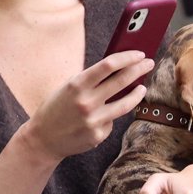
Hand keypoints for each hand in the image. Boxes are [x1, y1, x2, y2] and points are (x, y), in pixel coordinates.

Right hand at [22, 51, 154, 161]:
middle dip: (139, 70)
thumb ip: (90, 80)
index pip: (109, 65)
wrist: (43, 139)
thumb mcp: (68, 88)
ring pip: (126, 104)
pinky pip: (111, 121)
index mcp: (77, 85)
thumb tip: (119, 69)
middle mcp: (87, 102)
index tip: (139, 54)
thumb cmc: (56, 109)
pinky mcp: (98, 135)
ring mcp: (93, 120)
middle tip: (149, 63)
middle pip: (122, 81)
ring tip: (142, 87)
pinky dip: (110, 116)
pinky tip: (103, 116)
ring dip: (137, 93)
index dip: (128, 57)